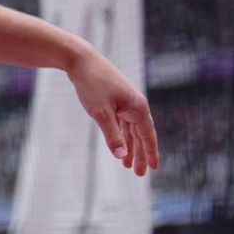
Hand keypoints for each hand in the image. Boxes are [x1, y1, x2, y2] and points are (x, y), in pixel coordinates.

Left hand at [67, 48, 159, 175]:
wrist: (81, 60)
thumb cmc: (92, 85)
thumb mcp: (101, 113)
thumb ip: (113, 136)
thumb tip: (122, 156)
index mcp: (138, 108)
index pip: (148, 136)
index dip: (150, 153)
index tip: (153, 169)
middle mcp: (135, 104)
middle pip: (140, 135)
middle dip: (139, 154)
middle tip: (138, 173)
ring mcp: (125, 101)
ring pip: (130, 129)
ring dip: (129, 146)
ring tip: (126, 164)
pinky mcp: (114, 98)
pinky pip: (122, 121)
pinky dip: (121, 134)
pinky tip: (119, 143)